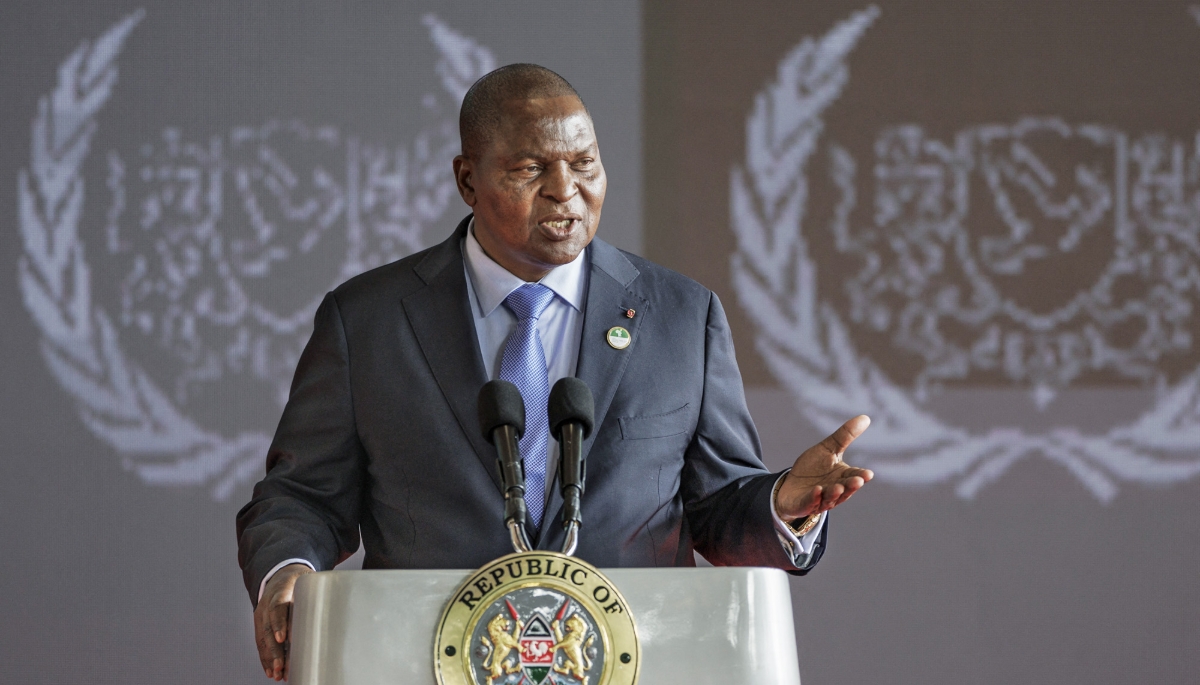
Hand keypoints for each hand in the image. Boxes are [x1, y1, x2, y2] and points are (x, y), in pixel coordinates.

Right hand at [254, 563, 312, 680]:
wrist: (280, 575)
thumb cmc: (300, 581)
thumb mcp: (309, 581)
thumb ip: (317, 594)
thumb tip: (337, 610)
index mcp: (281, 590)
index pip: (278, 607)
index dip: (280, 623)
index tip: (284, 639)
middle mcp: (267, 603)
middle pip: (269, 628)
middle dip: (275, 650)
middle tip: (282, 666)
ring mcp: (261, 614)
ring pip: (263, 638)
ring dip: (270, 658)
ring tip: (277, 674)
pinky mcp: (259, 624)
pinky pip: (260, 642)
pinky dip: (265, 658)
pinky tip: (271, 671)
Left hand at [775, 415, 873, 521]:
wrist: (791, 485)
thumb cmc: (814, 468)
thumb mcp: (828, 449)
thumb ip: (845, 436)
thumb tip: (865, 417)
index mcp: (842, 477)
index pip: (854, 476)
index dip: (861, 476)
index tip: (868, 474)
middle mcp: (835, 490)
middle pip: (845, 489)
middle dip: (851, 485)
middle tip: (858, 480)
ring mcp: (820, 499)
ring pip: (830, 497)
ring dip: (834, 493)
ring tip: (838, 487)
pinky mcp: (805, 504)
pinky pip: (810, 502)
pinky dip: (814, 497)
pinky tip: (817, 490)